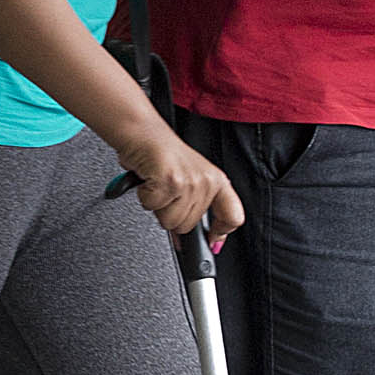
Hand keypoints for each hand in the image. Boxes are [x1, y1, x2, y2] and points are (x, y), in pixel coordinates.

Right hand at [111, 125, 242, 238]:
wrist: (142, 132)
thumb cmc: (161, 154)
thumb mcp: (188, 178)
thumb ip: (193, 208)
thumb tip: (186, 242)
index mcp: (216, 180)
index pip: (233, 216)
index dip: (221, 233)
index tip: (212, 241)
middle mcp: (206, 181)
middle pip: (188, 226)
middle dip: (170, 214)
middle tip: (165, 193)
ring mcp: (189, 182)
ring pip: (170, 221)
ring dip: (157, 206)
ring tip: (157, 185)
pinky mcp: (170, 182)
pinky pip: (153, 208)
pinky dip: (145, 196)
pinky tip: (148, 180)